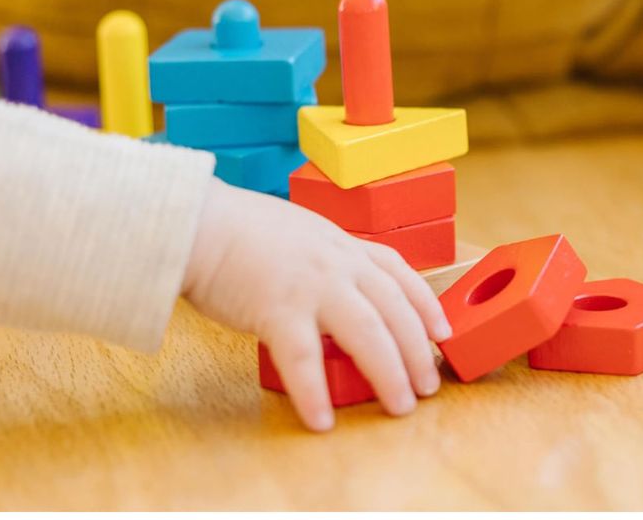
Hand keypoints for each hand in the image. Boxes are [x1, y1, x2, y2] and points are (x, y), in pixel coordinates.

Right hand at [183, 176, 451, 431]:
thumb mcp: (300, 230)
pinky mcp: (278, 309)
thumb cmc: (239, 228)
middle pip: (394, 310)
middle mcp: (337, 262)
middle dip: (417, 350)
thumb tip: (338, 285)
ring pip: (368, 334)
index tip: (441, 330)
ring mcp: (312, 285)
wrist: (200, 222)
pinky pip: (304, 359)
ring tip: (399, 406)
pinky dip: (315, 393)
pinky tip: (322, 420)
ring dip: (389, 374)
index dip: (425, 302)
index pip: (398, 271)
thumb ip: (324, 255)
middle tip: (427, 385)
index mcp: (341, 243)